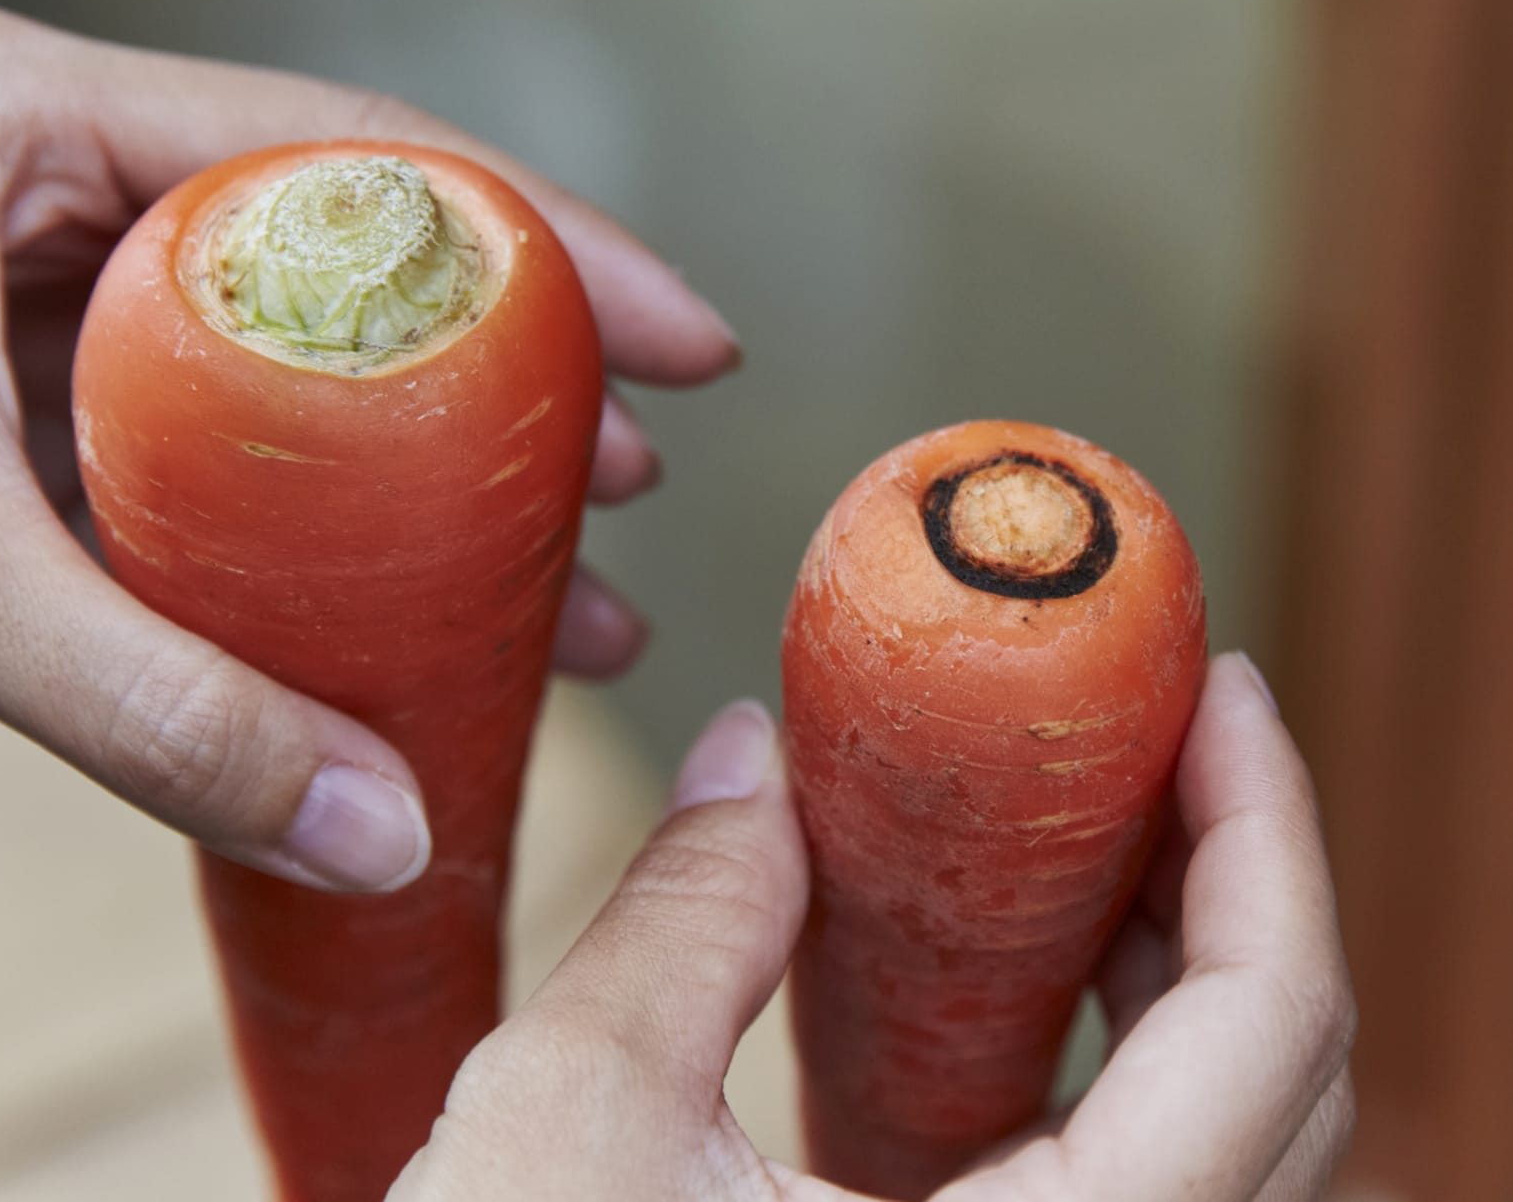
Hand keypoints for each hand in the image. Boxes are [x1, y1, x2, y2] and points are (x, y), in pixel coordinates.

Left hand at [0, 7, 736, 892]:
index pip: (350, 155)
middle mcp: (63, 187)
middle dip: (510, 371)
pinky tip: (413, 621)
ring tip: (564, 573)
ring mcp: (57, 300)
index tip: (680, 338)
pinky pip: (228, 456)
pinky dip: (325, 533)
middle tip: (627, 471)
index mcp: (33, 123)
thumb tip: (386, 827)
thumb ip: (152, 709)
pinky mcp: (43, 409)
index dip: (544, 244)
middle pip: (351, 260)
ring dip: (435, 468)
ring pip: (301, 367)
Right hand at [390, 654, 1355, 1200]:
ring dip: (1160, 970)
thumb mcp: (573, 1118)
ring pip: (1206, 1147)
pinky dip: (1088, 1065)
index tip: (1213, 691)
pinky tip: (990, 977)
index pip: (1266, 1033)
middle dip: (1217, 878)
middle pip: (1270, 1081)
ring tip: (1077, 827)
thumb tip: (748, 754)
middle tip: (1135, 733)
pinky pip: (1117, 1195)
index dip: (1266, 831)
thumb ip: (686, 915)